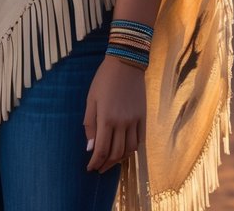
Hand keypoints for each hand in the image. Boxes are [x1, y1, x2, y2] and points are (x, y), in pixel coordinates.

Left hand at [83, 55, 145, 172]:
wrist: (126, 64)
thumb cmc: (103, 80)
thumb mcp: (91, 100)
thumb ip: (90, 124)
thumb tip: (90, 147)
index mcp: (106, 119)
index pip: (102, 149)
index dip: (96, 162)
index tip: (90, 168)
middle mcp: (122, 123)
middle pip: (116, 153)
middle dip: (106, 164)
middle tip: (99, 168)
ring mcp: (135, 121)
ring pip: (130, 150)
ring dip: (120, 159)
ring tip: (111, 162)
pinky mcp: (144, 118)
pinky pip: (140, 140)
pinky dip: (132, 149)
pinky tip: (125, 151)